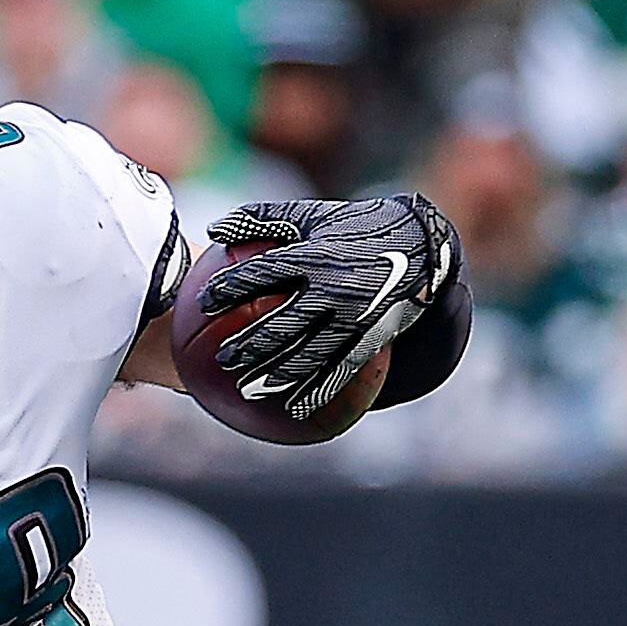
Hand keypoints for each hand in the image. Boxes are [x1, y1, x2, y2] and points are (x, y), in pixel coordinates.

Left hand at [201, 194, 459, 419]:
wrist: (424, 245)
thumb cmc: (356, 229)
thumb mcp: (315, 215)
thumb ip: (264, 220)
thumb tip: (214, 229)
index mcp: (316, 254)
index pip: (263, 272)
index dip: (231, 287)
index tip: (202, 303)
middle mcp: (333, 287)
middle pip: (283, 321)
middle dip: (249, 343)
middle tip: (222, 359)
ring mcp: (353, 316)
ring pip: (309, 352)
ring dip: (276, 374)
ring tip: (246, 390)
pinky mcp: (371, 336)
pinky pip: (340, 369)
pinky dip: (316, 390)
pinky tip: (293, 409)